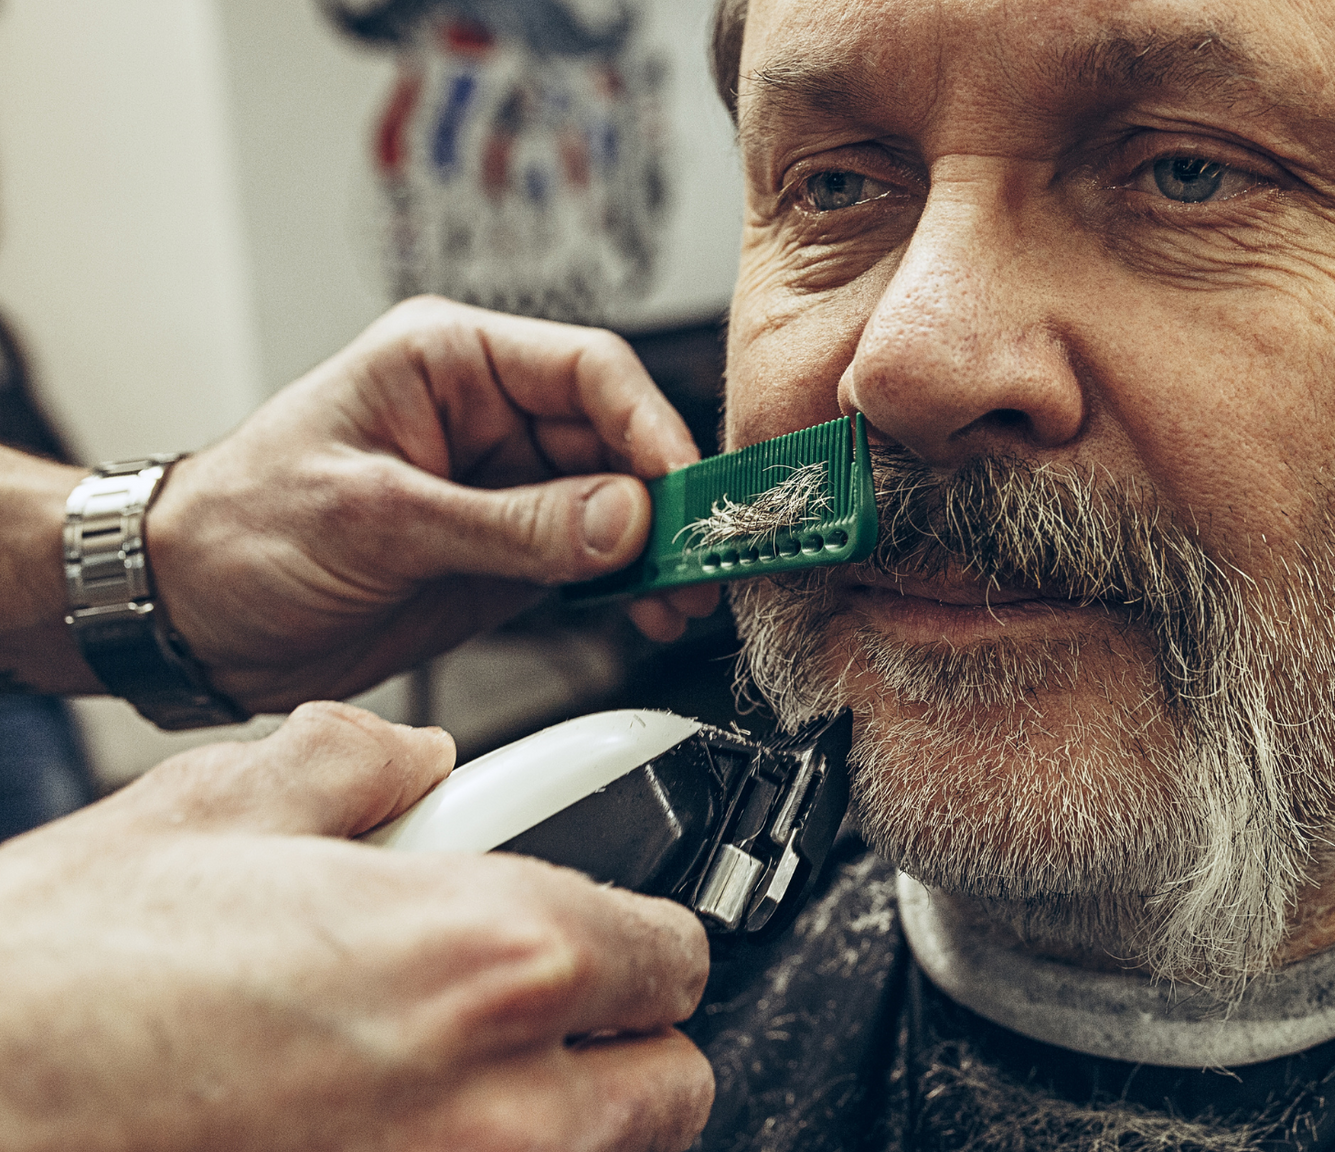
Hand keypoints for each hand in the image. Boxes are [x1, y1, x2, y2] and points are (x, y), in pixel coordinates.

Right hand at [0, 702, 713, 1151]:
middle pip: (668, 1086)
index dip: (643, 931)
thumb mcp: (216, 811)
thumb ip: (354, 765)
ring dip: (562, 1113)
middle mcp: (497, 1098)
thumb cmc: (65, 979)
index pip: (675, 954)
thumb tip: (408, 760)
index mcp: (491, 951)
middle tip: (541, 1003)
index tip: (610, 930)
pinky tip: (388, 1117)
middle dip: (622, 1040)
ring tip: (458, 1064)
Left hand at [147, 297, 717, 711]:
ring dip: (658, 551)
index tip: (681, 489)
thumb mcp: (377, 519)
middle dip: (667, 499)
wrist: (182, 618)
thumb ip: (510, 523)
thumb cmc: (237, 532)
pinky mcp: (505, 554)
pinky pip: (592, 561)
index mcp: (448, 362)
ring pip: (618, 506)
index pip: (587, 369)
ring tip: (684, 596)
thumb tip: (625, 518)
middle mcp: (486, 417)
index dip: (648, 425)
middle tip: (703, 555)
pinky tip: (647, 612)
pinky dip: (629, 588)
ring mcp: (501, 488)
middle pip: (618, 439)